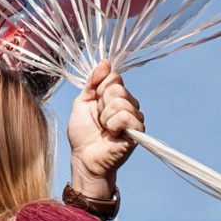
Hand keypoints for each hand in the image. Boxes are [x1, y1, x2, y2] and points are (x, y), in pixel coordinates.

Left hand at [67, 61, 144, 199]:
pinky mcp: (138, 131)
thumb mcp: (82, 102)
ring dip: (106, 116)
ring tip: (105, 128)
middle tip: (99, 118)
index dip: (100, 87)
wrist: (84, 158)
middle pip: (117, 88)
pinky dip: (113, 124)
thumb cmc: (82, 133)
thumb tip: (105, 62)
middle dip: (101, 103)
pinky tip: (112, 134)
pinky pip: (126, 115)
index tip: (94, 101)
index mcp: (115, 96)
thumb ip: (92, 82)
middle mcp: (128, 104)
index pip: (114, 76)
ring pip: (121, 101)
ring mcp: (134, 117)